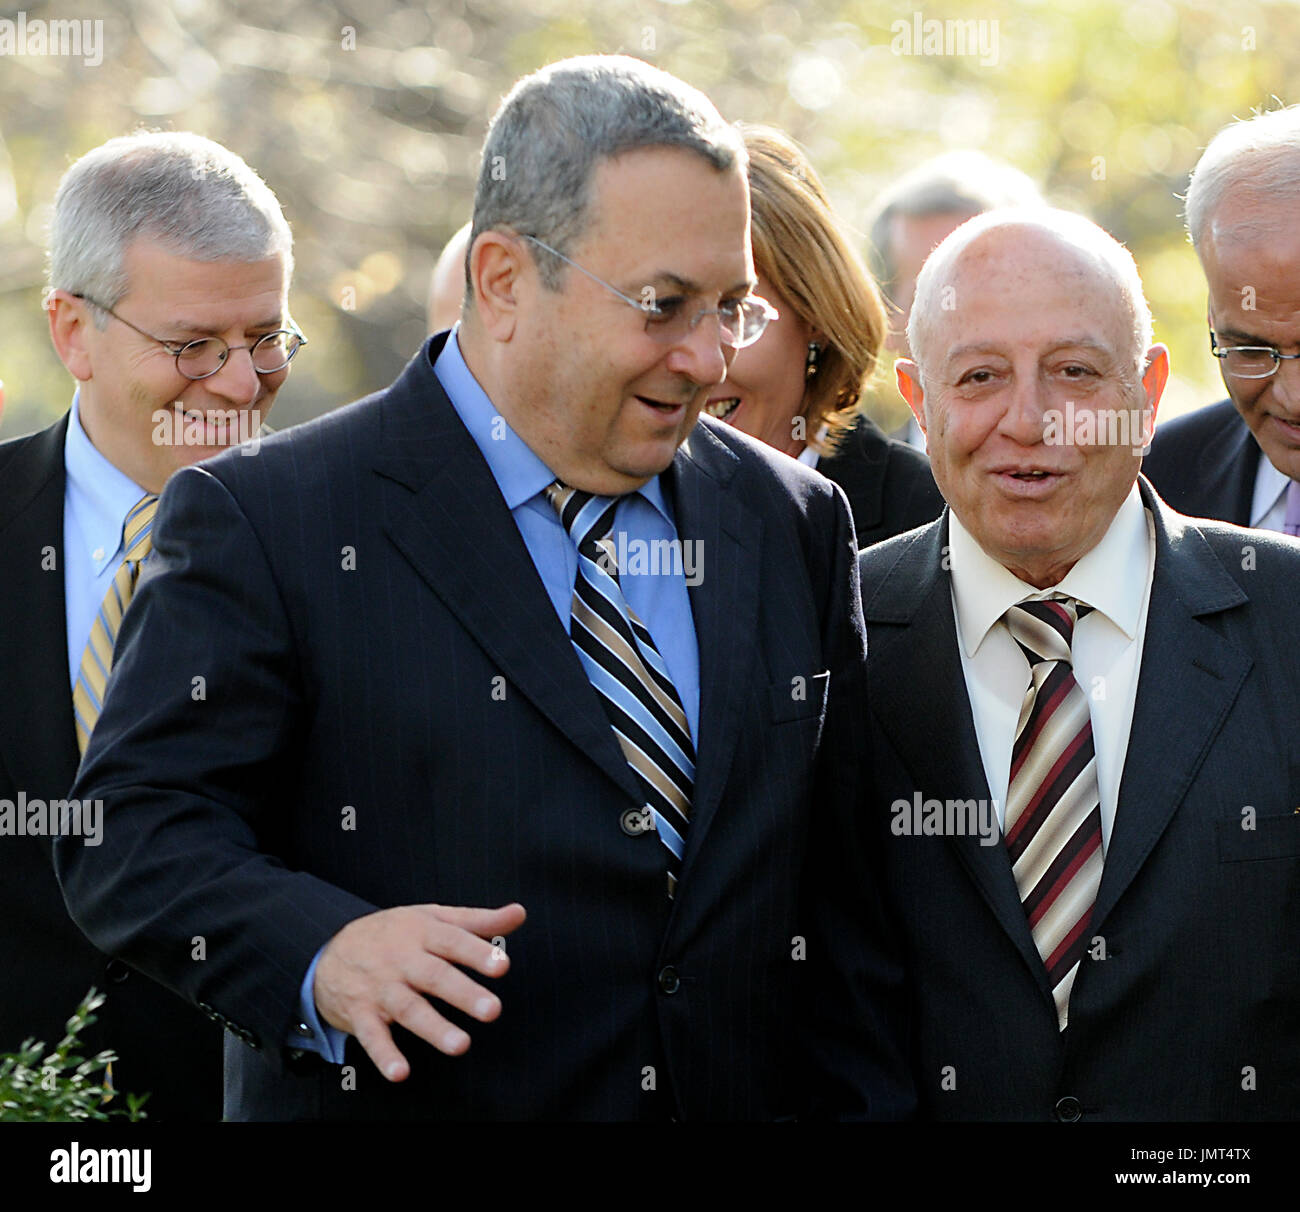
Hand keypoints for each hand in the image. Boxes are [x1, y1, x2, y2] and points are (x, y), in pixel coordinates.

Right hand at [313, 901, 525, 1081]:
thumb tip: (519, 914)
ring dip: (433, 1028)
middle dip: (463, 994)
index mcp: (422, 932)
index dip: (477, 953)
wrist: (329, 948)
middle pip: (435, 977)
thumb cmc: (395, 933)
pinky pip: (372, 1037)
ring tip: (461, 1045)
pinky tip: (400, 1073)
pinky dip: (384, 1056)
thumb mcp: (433, 917)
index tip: (502, 967)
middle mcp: (402, 960)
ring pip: (408, 1009)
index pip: (453, 941)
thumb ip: (478, 921)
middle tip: (493, 1011)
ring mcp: (380, 988)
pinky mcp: (361, 1015)